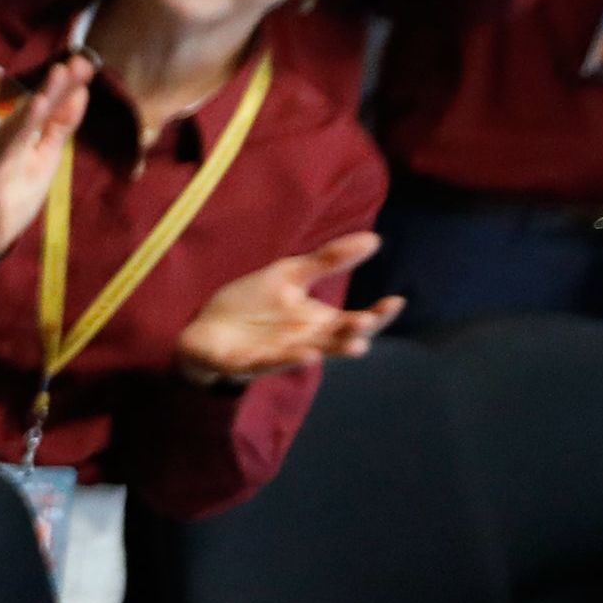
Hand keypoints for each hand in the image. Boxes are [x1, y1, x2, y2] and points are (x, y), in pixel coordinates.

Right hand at [0, 61, 92, 270]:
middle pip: (33, 108)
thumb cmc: (14, 194)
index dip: (66, 85)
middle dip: (56, 85)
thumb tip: (81, 92)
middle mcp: (4, 137)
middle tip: (79, 62)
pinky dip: (20, 129)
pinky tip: (35, 111)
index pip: (47, 105)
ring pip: (19, 124)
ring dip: (39, 101)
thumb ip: (60, 126)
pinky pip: (6, 150)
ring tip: (58, 78)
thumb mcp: (45, 156)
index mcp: (20, 132)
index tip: (86, 63)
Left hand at [173, 234, 401, 385]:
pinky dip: (291, 360)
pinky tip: (308, 354)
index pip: (356, 321)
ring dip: (333, 350)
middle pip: (340, 340)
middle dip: (355, 332)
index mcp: (319, 322)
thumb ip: (329, 260)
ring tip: (356, 345)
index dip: (378, 315)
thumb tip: (374, 239)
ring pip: (314, 354)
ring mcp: (280, 354)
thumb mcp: (292, 275)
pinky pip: (273, 363)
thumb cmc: (254, 303)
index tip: (395, 300)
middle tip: (369, 320)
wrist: (207, 325)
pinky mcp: (250, 363)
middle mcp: (307, 341)